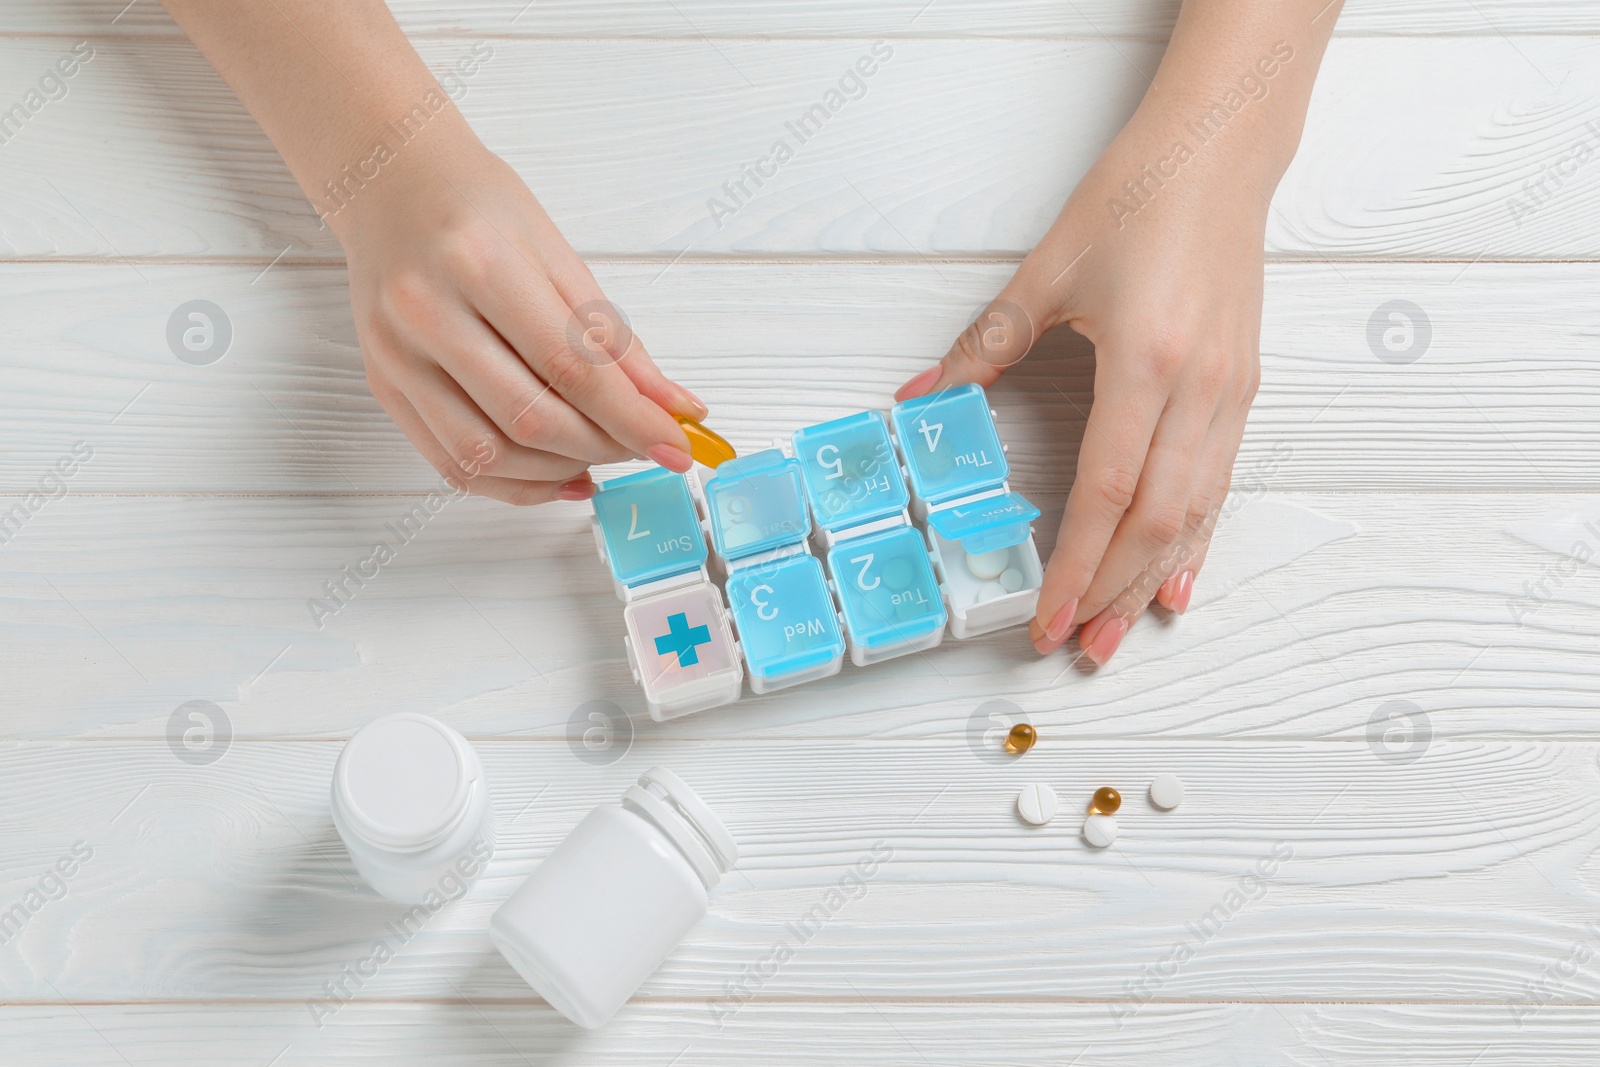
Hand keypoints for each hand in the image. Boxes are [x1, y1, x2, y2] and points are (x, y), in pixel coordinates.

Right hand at [333, 124, 703, 503]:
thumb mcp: (558, 254)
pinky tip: (555, 472)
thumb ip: (613, 338)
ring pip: (488, 455)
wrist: (388, 180)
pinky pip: (452, 464)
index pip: (572, 367)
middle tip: (640, 445)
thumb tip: (670, 405)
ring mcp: (397, 357)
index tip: (676, 444)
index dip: (632, 419)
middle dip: (602, 447)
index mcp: (479, 263)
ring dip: (558, 471)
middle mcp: (427, 313)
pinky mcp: (383, 387)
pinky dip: (513, 483)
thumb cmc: (475, 206)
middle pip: (530, 418)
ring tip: (598, 454)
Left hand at [896, 114, 1268, 663]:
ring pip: (1194, 514)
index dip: (1074, 566)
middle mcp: (1197, 390)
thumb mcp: (1046, 274)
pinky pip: (1221, 484)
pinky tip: (1180, 580)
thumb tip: (919, 402)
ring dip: (1154, 580)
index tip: (1044, 616)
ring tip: (1118, 632)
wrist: (1218, 154)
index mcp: (1145, 363)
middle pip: (1155, 521)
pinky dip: (1198, 540)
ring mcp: (1228, 394)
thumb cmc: (1137, 199)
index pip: (1107, 493)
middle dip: (1112, 593)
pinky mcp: (1243, 389)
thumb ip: (981, 350)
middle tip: (1076, 645)